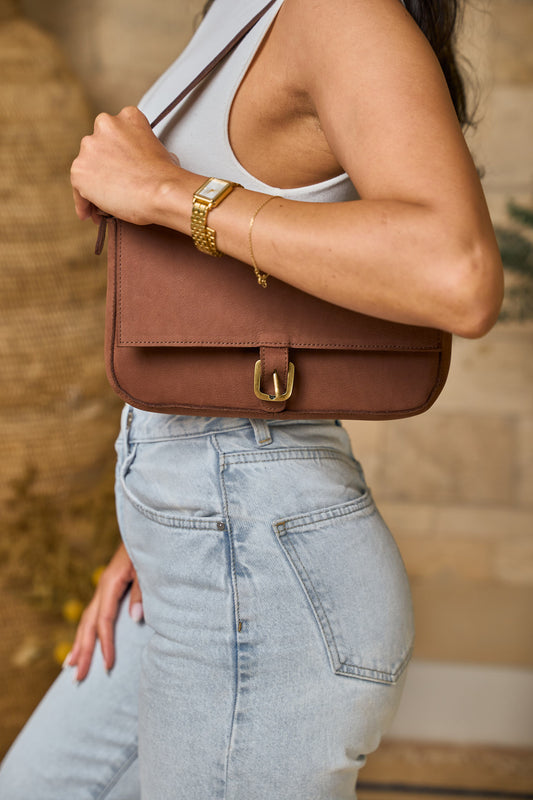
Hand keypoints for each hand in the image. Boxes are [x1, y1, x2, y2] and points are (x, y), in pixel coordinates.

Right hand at [67, 542, 142, 681]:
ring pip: (87, 620)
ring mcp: (105, 588)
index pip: (104, 619)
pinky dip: (87, 631)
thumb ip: (143, 592)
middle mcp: (104, 587)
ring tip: (71, 667)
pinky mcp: (110, 588)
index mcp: (111, 583)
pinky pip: (94, 614)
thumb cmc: (151, 549)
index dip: (105, 644)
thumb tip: (135, 618)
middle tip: (78, 678)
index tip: (108, 666)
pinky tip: (84, 643)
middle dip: (83, 651)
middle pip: (89, 624)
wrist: (150, 529)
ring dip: (79, 644)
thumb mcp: (149, 568)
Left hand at [70, 106, 181, 224]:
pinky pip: (78, 190)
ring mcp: (89, 147)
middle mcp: (105, 125)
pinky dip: (83, 203)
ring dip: (92, 186)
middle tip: (112, 188)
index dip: (115, 154)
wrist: (162, 192)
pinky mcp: (79, 170)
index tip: (118, 168)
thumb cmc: (166, 177)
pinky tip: (90, 214)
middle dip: (102, 168)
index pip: (114, 134)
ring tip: (103, 206)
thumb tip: (138, 165)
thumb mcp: (160, 150)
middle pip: (96, 149)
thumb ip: (141, 150)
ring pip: (85, 169)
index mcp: (127, 117)